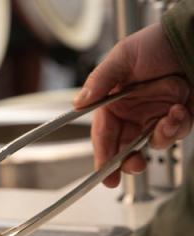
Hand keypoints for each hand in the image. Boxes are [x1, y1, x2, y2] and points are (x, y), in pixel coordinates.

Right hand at [74, 23, 193, 187]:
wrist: (193, 37)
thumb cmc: (156, 42)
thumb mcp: (123, 56)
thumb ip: (100, 81)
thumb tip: (79, 102)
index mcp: (113, 103)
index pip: (104, 135)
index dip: (103, 155)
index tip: (104, 173)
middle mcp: (133, 113)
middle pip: (125, 147)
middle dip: (129, 161)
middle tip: (134, 166)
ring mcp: (155, 116)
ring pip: (152, 143)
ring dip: (161, 137)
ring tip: (170, 118)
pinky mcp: (178, 117)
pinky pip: (175, 133)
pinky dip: (178, 125)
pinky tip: (180, 110)